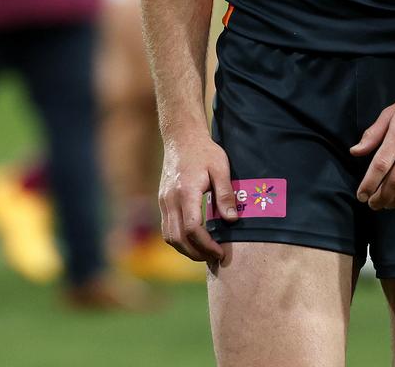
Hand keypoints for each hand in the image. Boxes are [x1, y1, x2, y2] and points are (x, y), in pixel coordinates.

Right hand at [159, 127, 237, 263]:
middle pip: (178, 238)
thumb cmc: (204, 151)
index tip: (220, 251)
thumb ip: (225, 194)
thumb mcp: (220, 168)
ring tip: (205, 252)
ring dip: (186, 250)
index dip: (206, 245)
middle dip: (196, 253)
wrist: (182, 137)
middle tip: (214, 257)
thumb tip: (232, 220)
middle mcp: (171, 199)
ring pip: (169, 236)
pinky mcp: (162, 201)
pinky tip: (193, 240)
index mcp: (186, 191)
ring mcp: (164, 201)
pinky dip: (179, 240)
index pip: (192, 228)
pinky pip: (167, 228)